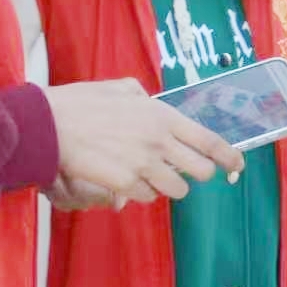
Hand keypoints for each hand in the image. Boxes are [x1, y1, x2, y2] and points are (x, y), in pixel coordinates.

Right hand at [44, 79, 243, 206]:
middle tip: (180, 171)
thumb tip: (149, 101)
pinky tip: (123, 180)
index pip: (209, 141)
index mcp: (162, 116)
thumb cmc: (80, 103)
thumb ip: (142, 97)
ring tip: (146, 175)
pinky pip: (144, 197)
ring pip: (175, 190)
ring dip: (165, 186)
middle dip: (194, 174)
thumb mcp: (119, 89)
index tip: (237, 165)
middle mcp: (159, 142)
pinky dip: (138, 193)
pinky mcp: (123, 184)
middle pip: (199, 172)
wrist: (49, 125)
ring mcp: (142, 165)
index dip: (229, 156)